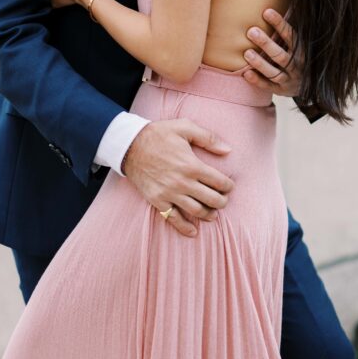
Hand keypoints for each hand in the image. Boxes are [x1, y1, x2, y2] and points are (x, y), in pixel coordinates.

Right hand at [122, 120, 234, 237]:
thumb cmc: (158, 134)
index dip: (228, 186)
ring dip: (209, 215)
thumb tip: (228, 150)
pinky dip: (185, 228)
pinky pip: (173, 219)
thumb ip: (208, 138)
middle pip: (211, 199)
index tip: (228, 186)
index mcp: (192, 165)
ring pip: (196, 211)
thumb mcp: (184, 127)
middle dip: (222, 201)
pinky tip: (193, 231)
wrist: (129, 146)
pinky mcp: (158, 201)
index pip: (219, 182)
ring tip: (213, 213)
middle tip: (223, 199)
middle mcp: (183, 182)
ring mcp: (170, 193)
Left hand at [242, 8, 303, 96]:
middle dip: (266, 43)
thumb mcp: (302, 42)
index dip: (279, 23)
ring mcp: (289, 79)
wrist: (311, 85)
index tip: (266, 11)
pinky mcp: (281, 90)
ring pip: (274, 72)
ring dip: (260, 63)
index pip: (291, 35)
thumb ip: (295, 25)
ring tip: (246, 53)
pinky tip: (246, 73)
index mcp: (302, 50)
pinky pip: (268, 86)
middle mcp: (297, 65)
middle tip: (251, 32)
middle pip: (280, 54)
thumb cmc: (300, 56)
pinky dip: (258, 81)